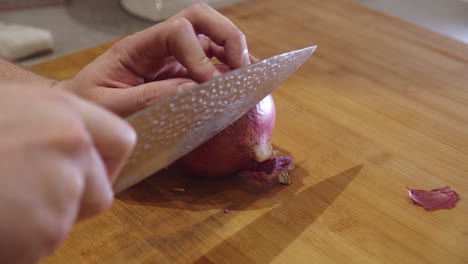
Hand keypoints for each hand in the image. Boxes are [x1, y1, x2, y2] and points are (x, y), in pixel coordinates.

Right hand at [0, 82, 134, 262]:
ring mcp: (61, 189)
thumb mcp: (6, 111)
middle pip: (102, 192)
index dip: (107, 162)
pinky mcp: (44, 232)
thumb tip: (76, 145)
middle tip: (27, 196)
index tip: (88, 172)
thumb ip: (47, 126)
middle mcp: (72, 145)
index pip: (121, 140)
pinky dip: (20, 246)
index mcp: (62, 111)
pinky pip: (42, 247)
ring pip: (68, 223)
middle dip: (73, 202)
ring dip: (38, 224)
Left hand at [60, 2, 251, 116]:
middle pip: (200, 18)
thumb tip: (193, 90)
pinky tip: (241, 81)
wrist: (86, 110)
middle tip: (242, 67)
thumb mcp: (112, 107)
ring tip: (249, 75)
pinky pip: (212, 59)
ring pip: (211, 34)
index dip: (199, 54)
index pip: (177, 31)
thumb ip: (148, 98)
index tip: (209, 85)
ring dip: (234, 49)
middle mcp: (159, 45)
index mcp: (137, 48)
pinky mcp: (182, 71)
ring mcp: (173, 56)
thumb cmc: (92, 108)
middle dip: (227, 37)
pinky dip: (230, 66)